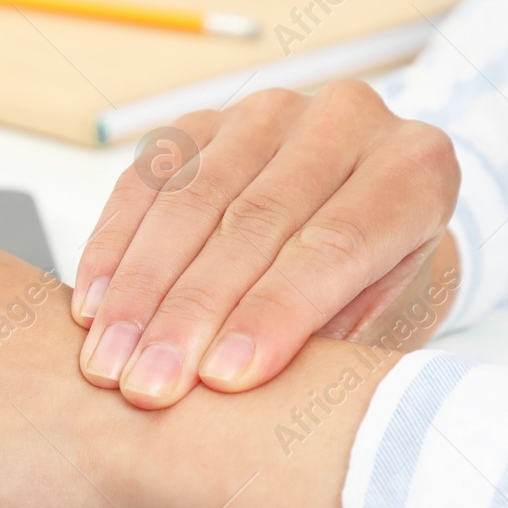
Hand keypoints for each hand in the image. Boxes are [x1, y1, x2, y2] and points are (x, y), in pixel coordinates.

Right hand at [72, 80, 458, 408]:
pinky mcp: (206, 122)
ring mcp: (270, 113)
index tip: (221, 380)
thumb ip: (325, 344)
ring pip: (190, 198)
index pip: (336, 242)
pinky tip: (91, 305)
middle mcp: (347, 121)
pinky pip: (145, 181)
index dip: (273, 313)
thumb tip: (243, 394)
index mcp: (416, 170)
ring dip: (140, 290)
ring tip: (107, 361)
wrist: (368, 231)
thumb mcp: (384, 326)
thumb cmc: (380, 291)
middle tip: (148, 385)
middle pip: (255, 220)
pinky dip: (113, 249)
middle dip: (191, 312)